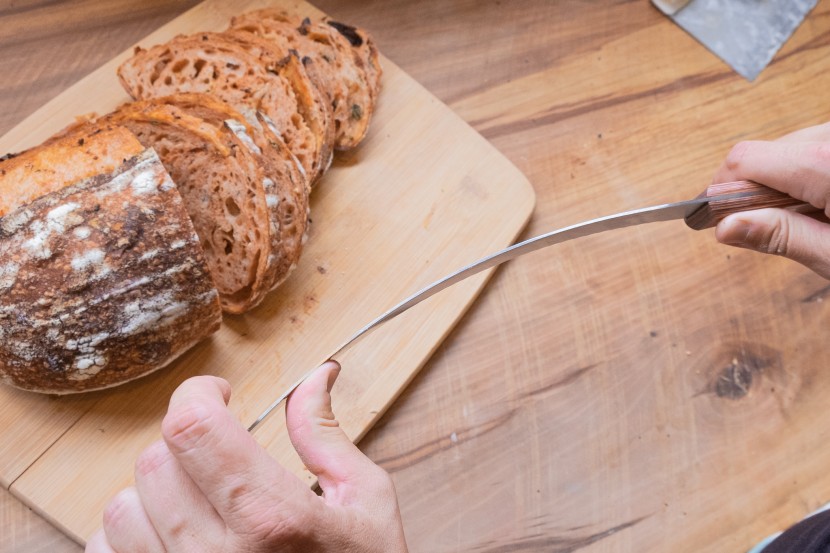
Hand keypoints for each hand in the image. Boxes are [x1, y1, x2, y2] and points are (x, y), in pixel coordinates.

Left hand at [85, 361, 407, 552]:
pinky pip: (107, 552)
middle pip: (155, 460)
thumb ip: (325, 435)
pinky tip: (177, 535)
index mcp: (272, 517)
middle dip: (187, 440)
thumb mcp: (364, 501)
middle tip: (221, 452)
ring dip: (157, 489)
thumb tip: (315, 377)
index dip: (198, 393)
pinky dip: (134, 534)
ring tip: (200, 498)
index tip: (218, 394)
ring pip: (122, 507)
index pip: (193, 428)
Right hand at [712, 122, 829, 278]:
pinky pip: (811, 147)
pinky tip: (824, 200)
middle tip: (775, 228)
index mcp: (824, 164)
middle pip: (764, 154)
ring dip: (785, 182)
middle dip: (757, 191)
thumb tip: (725, 228)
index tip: (714, 217)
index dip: (721, 189)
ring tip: (814, 217)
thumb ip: (781, 236)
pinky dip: (807, 174)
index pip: (744, 160)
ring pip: (788, 149)